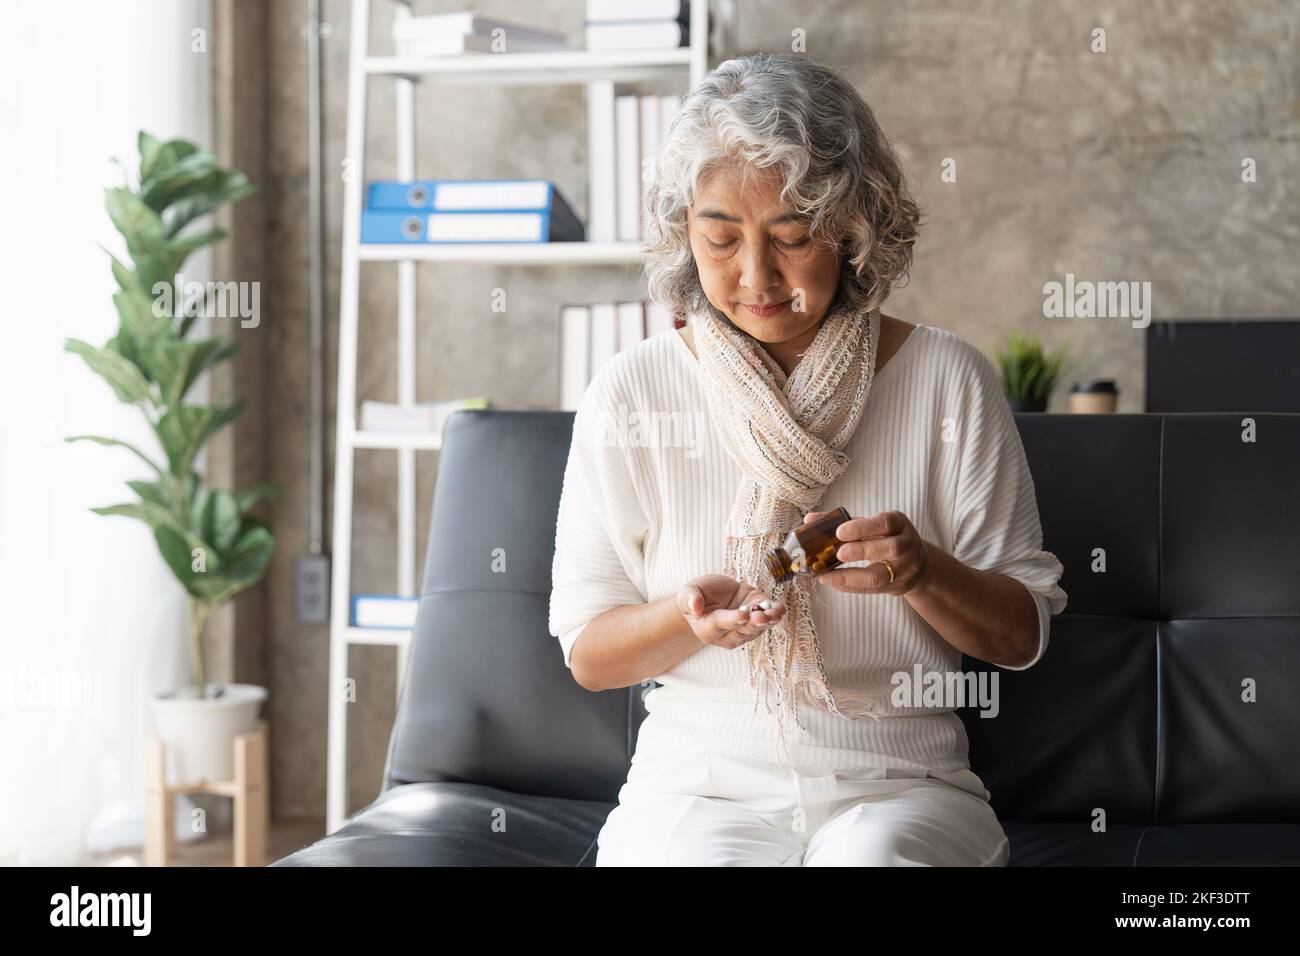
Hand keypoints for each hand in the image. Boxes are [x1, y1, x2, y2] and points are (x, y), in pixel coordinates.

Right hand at [675, 574, 786, 649]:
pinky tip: (781, 610)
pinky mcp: (756, 618)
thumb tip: (694, 606)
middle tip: (762, 617)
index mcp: (707, 628)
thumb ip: (690, 599)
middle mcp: (726, 634)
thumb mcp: (688, 592)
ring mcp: (743, 628)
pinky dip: (775, 615)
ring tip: (775, 613)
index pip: (720, 624)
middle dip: (753, 624)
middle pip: (741, 631)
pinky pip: (767, 620)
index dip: (731, 620)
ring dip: (768, 621)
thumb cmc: (697, 595)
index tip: (743, 615)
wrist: (711, 596)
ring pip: (757, 628)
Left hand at [802, 509, 930, 595]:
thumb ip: (843, 521)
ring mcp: (904, 569)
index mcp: (899, 524)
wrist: (916, 566)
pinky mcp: (895, 587)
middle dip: (861, 551)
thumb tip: (809, 520)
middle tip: (838, 553)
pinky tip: (831, 581)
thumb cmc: (885, 539)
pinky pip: (870, 589)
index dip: (864, 527)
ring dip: (851, 576)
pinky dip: (849, 586)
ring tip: (827, 574)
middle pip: (888, 548)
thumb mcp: (872, 525)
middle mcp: (906, 545)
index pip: (885, 523)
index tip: (840, 531)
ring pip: (880, 575)